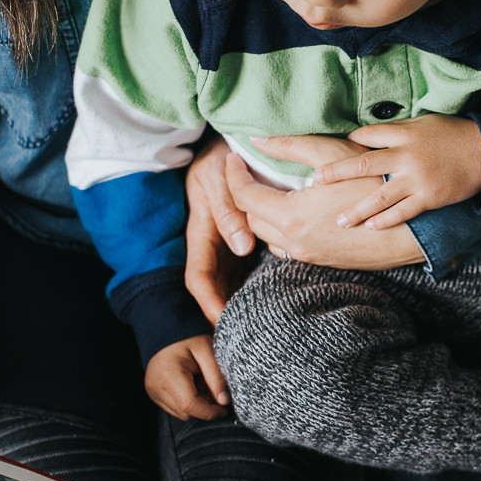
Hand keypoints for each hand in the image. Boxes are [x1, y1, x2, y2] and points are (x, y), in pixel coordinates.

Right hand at [144, 334, 230, 419]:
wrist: (163, 327)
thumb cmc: (186, 335)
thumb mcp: (206, 349)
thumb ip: (216, 376)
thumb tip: (224, 401)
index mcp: (168, 375)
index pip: (190, 406)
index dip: (210, 412)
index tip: (224, 407)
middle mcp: (156, 387)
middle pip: (186, 413)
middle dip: (204, 405)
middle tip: (210, 384)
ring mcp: (152, 391)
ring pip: (181, 413)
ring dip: (195, 403)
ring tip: (199, 381)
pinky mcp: (153, 393)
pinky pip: (175, 407)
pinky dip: (186, 400)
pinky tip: (190, 383)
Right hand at [184, 137, 258, 323]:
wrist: (228, 143)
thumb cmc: (217, 157)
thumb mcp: (217, 180)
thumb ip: (228, 211)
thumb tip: (243, 247)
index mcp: (202, 233)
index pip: (198, 278)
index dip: (208, 303)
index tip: (222, 322)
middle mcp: (216, 244)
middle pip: (217, 287)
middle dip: (229, 312)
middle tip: (250, 337)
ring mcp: (231, 242)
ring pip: (235, 280)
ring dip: (247, 301)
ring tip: (268, 325)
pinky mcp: (247, 238)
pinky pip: (252, 266)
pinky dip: (262, 282)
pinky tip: (281, 296)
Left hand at [229, 136, 426, 269]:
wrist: (414, 229)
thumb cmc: (376, 185)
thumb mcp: (334, 156)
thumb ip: (291, 147)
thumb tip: (257, 140)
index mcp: (291, 217)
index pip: (243, 197)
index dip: (233, 175)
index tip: (233, 159)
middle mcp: (295, 243)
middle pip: (251, 220)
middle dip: (245, 195)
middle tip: (251, 172)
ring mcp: (309, 256)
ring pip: (268, 237)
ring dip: (264, 214)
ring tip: (272, 190)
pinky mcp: (323, 262)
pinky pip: (289, 247)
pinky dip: (282, 229)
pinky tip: (296, 210)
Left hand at [304, 115, 480, 228]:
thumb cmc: (451, 135)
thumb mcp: (422, 124)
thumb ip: (394, 131)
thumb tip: (363, 136)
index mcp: (402, 135)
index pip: (365, 138)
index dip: (349, 144)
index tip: (332, 153)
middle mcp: (406, 157)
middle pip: (363, 165)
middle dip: (337, 174)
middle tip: (316, 182)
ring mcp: (417, 180)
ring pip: (379, 197)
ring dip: (357, 210)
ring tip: (339, 220)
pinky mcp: (429, 198)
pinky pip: (402, 212)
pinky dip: (386, 220)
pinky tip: (371, 228)